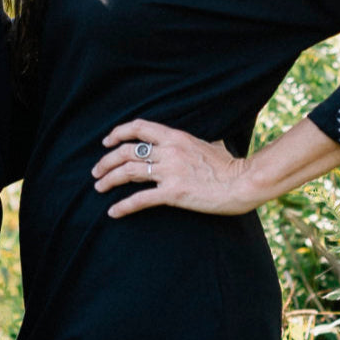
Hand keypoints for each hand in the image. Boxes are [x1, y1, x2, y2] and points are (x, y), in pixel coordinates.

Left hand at [92, 118, 257, 218]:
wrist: (243, 182)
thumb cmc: (230, 165)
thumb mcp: (212, 144)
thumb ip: (197, 142)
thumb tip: (203, 141)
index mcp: (175, 136)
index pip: (138, 128)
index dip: (118, 133)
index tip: (107, 142)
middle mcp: (169, 151)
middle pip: (126, 152)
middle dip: (106, 161)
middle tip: (96, 172)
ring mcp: (170, 172)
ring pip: (128, 172)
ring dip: (109, 180)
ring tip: (99, 187)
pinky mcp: (173, 193)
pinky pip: (140, 199)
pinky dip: (123, 206)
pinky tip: (113, 212)